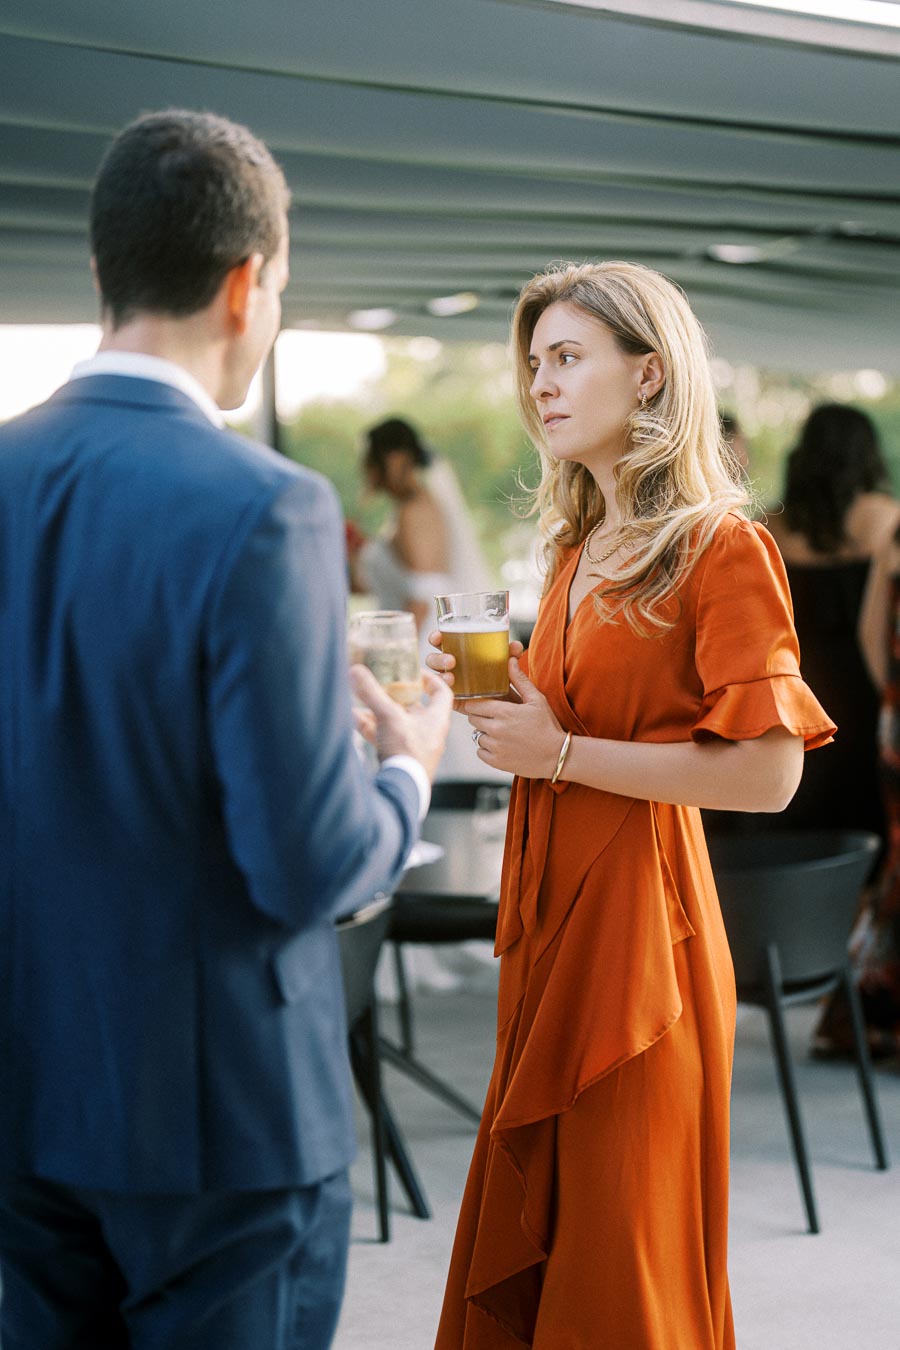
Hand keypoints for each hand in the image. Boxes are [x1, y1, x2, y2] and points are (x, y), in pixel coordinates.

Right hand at [350, 665, 452, 780]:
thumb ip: (372, 693)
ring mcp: (414, 746)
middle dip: (395, 695)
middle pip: (414, 707)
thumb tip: (356, 670)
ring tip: (361, 701)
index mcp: (436, 720)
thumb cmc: (406, 753)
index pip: (442, 693)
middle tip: (381, 684)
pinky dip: (370, 727)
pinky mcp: (400, 758)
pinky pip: (385, 737)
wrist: (401, 790)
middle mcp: (428, 732)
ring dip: (378, 711)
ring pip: (396, 722)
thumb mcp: (389, 717)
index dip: (431, 679)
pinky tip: (353, 718)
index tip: (415, 672)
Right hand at [425, 629, 524, 709]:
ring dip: (441, 676)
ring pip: (436, 677)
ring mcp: (451, 682)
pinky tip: (453, 692)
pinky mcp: (454, 698)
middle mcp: (450, 665)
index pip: (440, 641)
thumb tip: (515, 646)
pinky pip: (444, 695)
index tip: (438, 637)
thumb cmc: (502, 672)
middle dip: (438, 659)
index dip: (435, 638)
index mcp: (457, 649)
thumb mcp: (505, 660)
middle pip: (433, 659)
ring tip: (451, 678)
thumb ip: (509, 653)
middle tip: (451, 661)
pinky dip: (446, 693)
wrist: (508, 699)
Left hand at [466, 658, 564, 776]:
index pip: (474, 704)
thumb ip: (520, 680)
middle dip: (481, 717)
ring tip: (502, 733)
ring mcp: (495, 747)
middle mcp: (496, 729)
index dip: (477, 703)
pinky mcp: (496, 762)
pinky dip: (487, 749)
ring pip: (476, 735)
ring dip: (485, 734)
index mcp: (505, 712)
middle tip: (496, 718)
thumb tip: (510, 661)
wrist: (557, 756)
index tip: (483, 704)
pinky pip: (480, 752)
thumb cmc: (548, 725)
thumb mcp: (537, 700)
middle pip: (473, 719)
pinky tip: (503, 746)